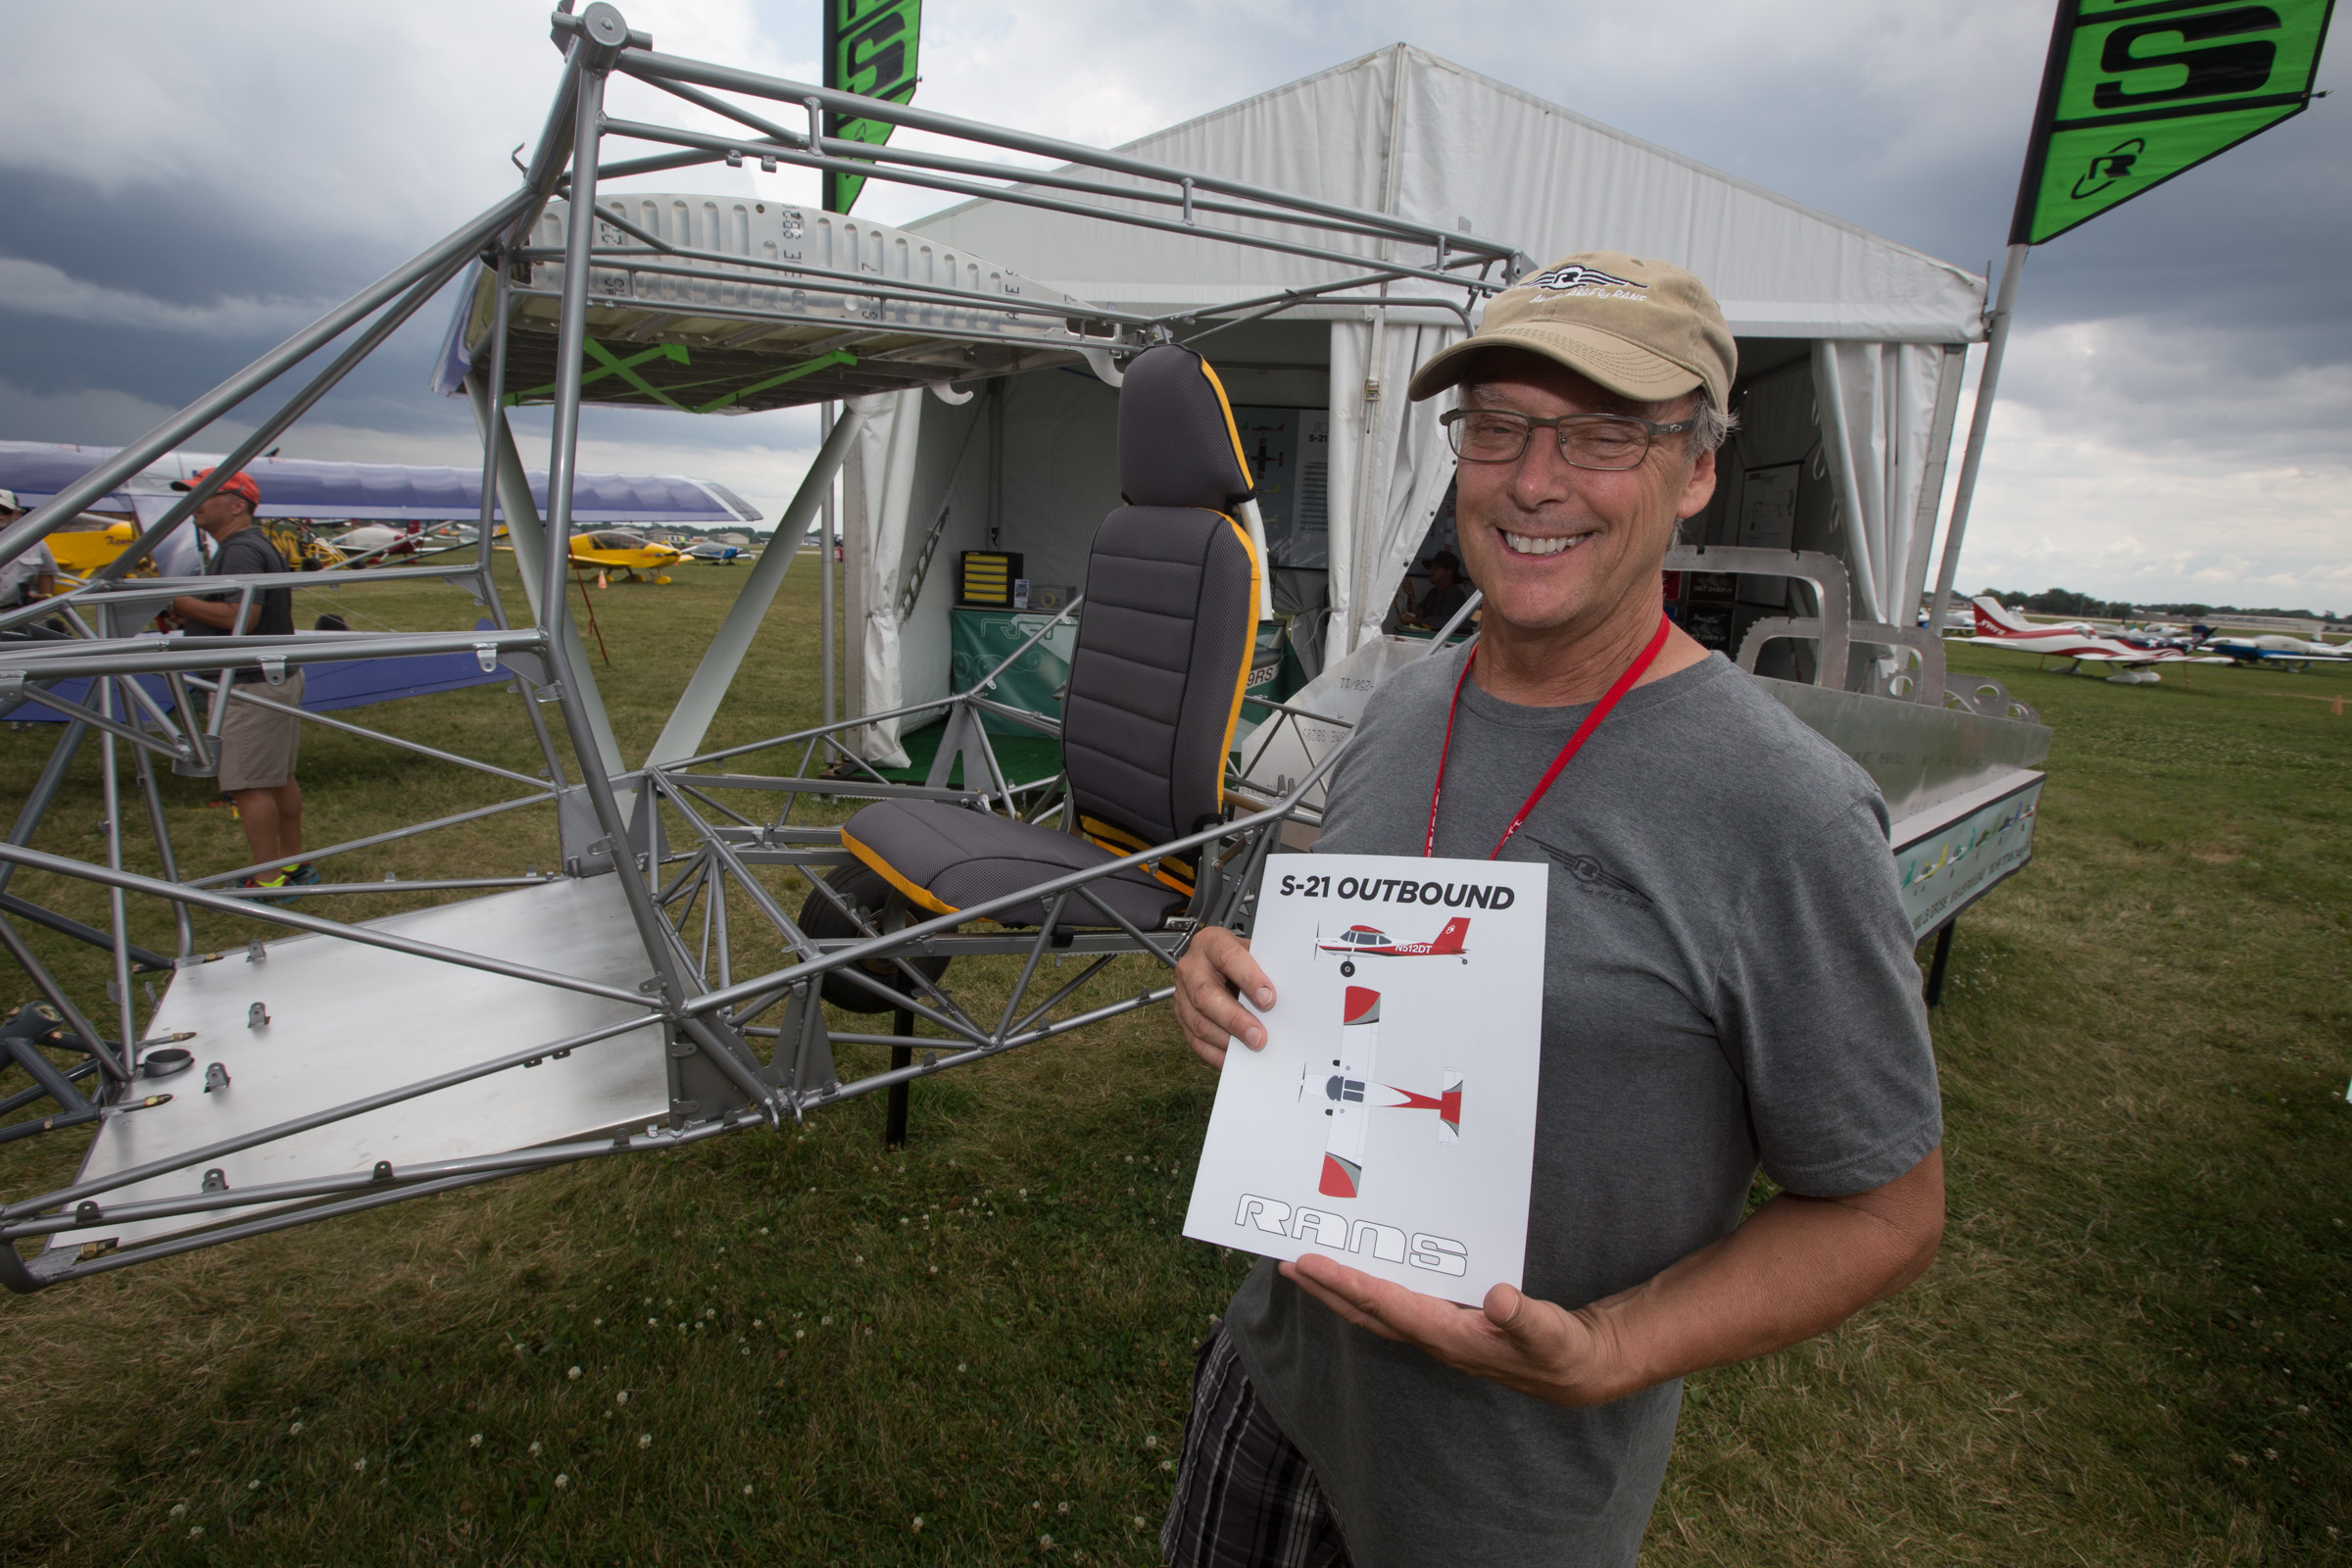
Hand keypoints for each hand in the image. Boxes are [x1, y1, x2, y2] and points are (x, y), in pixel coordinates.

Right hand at [1170, 926, 1272, 1069]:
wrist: (1215, 961)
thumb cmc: (1239, 958)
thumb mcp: (1251, 951)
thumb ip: (1263, 969)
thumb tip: (1282, 999)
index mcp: (1210, 943)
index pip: (1228, 958)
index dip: (1249, 979)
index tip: (1269, 999)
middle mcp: (1191, 967)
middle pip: (1206, 996)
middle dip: (1235, 1019)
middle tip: (1259, 1036)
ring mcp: (1182, 994)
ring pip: (1199, 1022)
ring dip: (1227, 1040)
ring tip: (1252, 1048)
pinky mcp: (1181, 1017)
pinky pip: (1195, 1041)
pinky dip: (1216, 1053)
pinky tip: (1236, 1058)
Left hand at [1279, 1253, 1631, 1407]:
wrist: (1576, 1370)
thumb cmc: (1560, 1349)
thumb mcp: (1548, 1332)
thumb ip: (1522, 1316)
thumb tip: (1497, 1299)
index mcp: (1448, 1335)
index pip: (1385, 1304)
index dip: (1346, 1283)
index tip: (1311, 1263)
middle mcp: (1433, 1336)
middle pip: (1365, 1311)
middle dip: (1326, 1287)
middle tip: (1288, 1262)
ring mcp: (1437, 1333)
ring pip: (1375, 1310)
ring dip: (1341, 1289)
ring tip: (1310, 1267)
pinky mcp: (1446, 1325)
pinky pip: (1395, 1306)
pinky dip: (1370, 1288)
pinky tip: (1362, 1275)